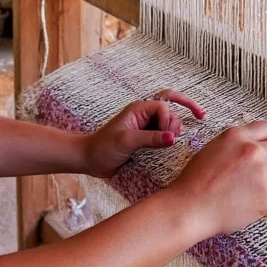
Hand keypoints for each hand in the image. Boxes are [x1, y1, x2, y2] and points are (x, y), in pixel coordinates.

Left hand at [83, 89, 204, 177]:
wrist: (90, 160)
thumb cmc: (103, 147)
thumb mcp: (127, 141)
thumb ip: (150, 138)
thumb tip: (172, 138)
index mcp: (138, 110)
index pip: (163, 106)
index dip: (167, 119)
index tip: (164, 135)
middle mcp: (144, 116)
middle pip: (169, 111)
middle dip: (175, 122)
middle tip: (173, 139)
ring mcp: (145, 128)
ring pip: (168, 123)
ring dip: (175, 130)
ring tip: (172, 142)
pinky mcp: (146, 139)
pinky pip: (163, 135)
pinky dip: (171, 137)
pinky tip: (173, 144)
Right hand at [167, 121, 266, 240]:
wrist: (188, 206)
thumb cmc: (195, 182)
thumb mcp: (212, 149)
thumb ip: (236, 145)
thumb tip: (257, 148)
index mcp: (237, 136)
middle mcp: (251, 150)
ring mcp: (260, 173)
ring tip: (264, 191)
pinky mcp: (265, 197)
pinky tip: (265, 205)